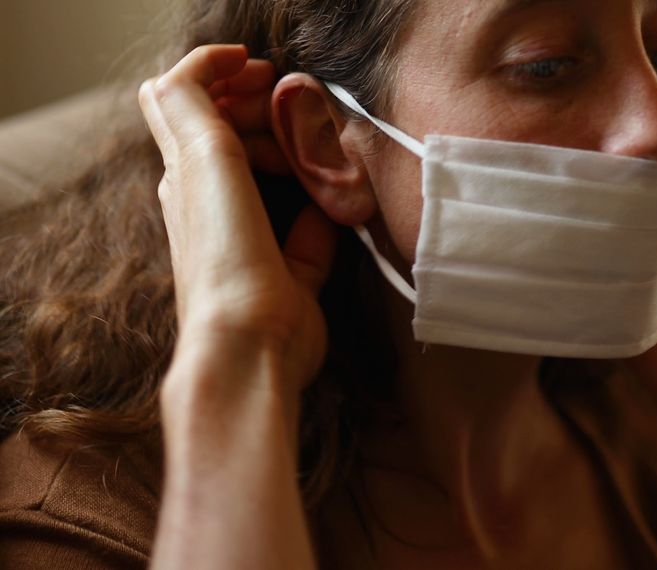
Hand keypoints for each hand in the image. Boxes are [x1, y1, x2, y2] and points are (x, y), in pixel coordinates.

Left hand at [138, 45, 335, 396]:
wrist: (250, 346)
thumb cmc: (226, 256)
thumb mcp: (205, 158)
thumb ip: (192, 102)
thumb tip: (206, 69)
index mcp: (187, 175)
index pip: (191, 104)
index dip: (224, 74)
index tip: (264, 68)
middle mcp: (212, 205)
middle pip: (233, 135)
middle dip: (264, 107)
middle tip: (300, 100)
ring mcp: (251, 239)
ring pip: (272, 176)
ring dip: (297, 148)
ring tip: (325, 146)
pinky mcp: (289, 272)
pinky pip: (310, 225)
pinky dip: (324, 204)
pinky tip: (341, 200)